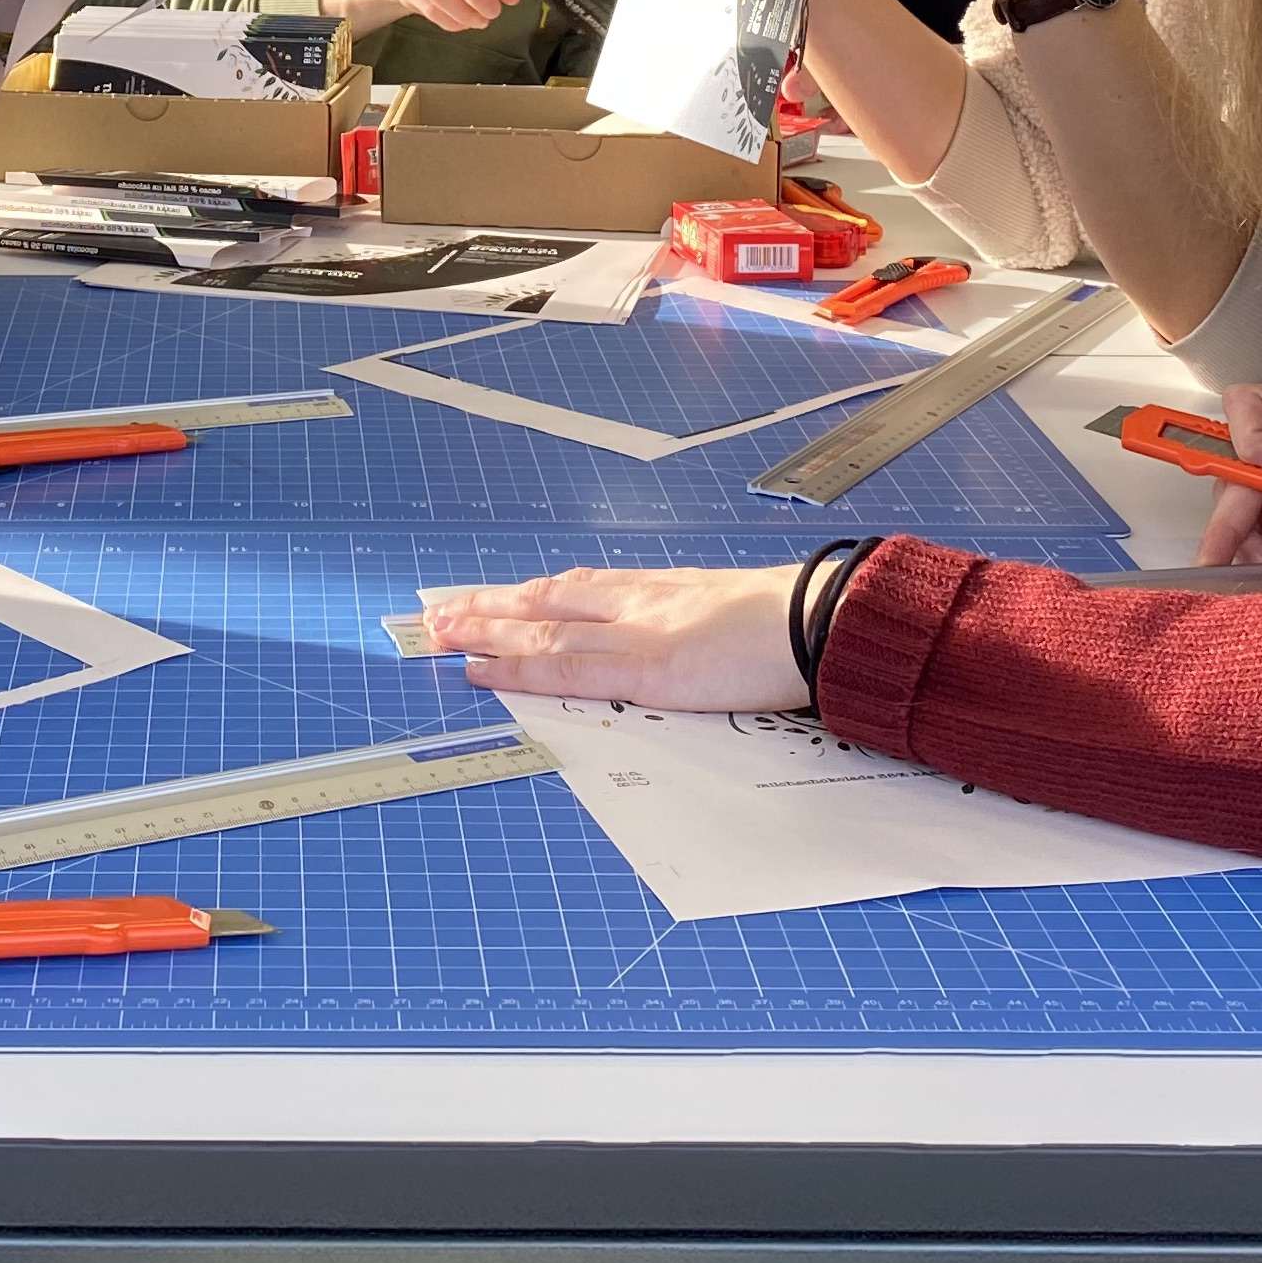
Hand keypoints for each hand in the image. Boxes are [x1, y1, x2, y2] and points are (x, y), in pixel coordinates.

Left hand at [424, 566, 811, 711]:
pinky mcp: (644, 671)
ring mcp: (636, 635)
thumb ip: (700, 623)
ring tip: (438, 633)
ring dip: (484, 633)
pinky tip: (479, 671)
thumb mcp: (735, 611)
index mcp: (662, 591)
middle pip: (546, 602)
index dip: (531, 594)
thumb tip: (694, 637)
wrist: (823, 617)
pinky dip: (516, 672)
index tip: (494, 595)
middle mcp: (637, 604)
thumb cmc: (794, 618)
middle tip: (439, 611)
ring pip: (541, 632)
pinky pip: (565, 673)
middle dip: (490, 608)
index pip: (580, 589)